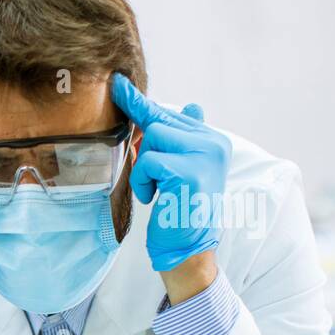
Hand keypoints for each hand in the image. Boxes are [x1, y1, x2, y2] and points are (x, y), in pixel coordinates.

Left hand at [111, 73, 230, 273]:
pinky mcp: (189, 171)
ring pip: (153, 136)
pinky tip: (155, 198)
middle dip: (144, 148)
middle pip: (159, 122)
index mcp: (214, 141)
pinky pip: (149, 160)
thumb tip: (192, 105)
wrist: (188, 249)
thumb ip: (183, 139)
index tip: (119, 85)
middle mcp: (215, 143)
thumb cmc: (179, 210)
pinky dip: (143, 180)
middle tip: (152, 178)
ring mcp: (205, 155)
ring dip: (144, 167)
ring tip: (158, 190)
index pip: (172, 114)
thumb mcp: (183, 169)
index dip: (142, 104)